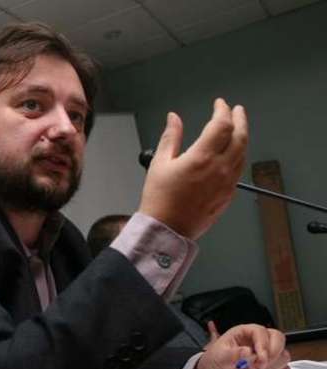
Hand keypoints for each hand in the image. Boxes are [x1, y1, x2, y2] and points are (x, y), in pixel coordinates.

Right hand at [138, 98, 247, 239]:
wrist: (167, 229)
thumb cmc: (160, 200)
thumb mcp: (159, 163)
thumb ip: (171, 137)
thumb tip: (174, 118)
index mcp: (202, 158)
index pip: (221, 125)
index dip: (222, 110)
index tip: (219, 104)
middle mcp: (219, 169)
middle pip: (240, 136)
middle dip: (240, 119)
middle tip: (236, 110)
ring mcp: (227, 183)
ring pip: (242, 153)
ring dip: (242, 137)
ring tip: (236, 129)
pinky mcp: (228, 195)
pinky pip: (238, 169)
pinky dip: (238, 155)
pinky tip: (232, 153)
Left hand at [193, 324, 290, 368]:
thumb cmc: (213, 364)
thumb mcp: (218, 358)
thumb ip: (233, 354)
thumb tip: (247, 351)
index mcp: (243, 333)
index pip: (262, 331)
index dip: (263, 344)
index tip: (259, 358)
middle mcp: (256, 342)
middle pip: (279, 339)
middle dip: (273, 354)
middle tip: (259, 365)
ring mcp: (265, 356)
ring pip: (284, 356)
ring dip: (273, 366)